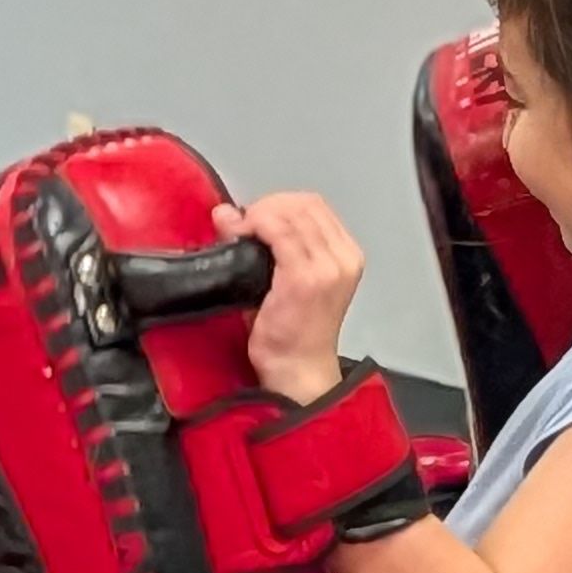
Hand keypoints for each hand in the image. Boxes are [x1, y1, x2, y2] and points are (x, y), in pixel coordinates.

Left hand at [218, 192, 365, 404]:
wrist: (297, 370)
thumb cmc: (290, 332)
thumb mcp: (283, 281)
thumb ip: (264, 245)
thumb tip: (226, 213)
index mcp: (346, 255)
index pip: (314, 206)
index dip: (279, 202)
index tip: (252, 217)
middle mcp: (343, 257)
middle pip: (304, 204)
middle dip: (267, 205)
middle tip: (239, 223)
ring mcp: (327, 267)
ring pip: (291, 213)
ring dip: (258, 214)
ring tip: (236, 230)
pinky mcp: (305, 278)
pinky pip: (279, 232)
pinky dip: (257, 224)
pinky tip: (240, 234)